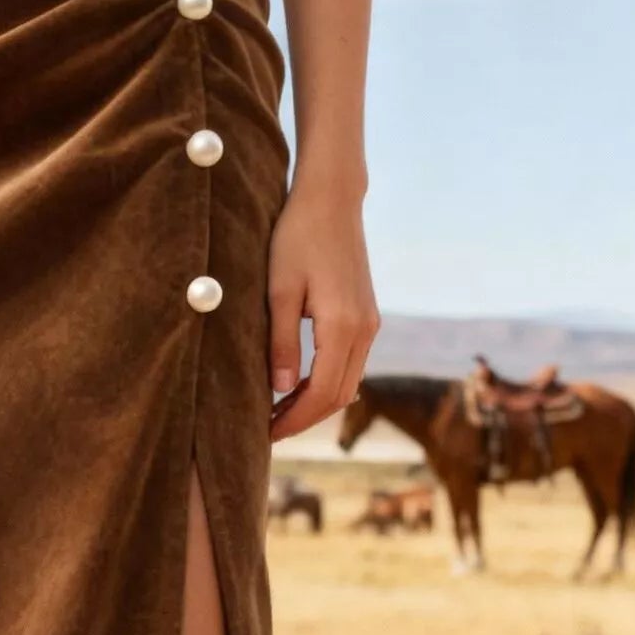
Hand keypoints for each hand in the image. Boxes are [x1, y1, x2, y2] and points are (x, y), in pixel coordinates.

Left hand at [267, 181, 379, 443]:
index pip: (321, 393)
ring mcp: (370, 324)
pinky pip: (350, 365)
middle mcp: (364, 330)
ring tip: (277, 414)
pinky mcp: (366, 317)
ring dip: (314, 404)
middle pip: (339, 396)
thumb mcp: (279, 290)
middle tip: (266, 431)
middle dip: (303, 419)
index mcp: (343, 326)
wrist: (331, 200)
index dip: (293, 420)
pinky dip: (325, 383)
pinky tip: (297, 386)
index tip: (264, 434)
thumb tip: (281, 390)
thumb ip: (281, 342)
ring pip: (347, 384)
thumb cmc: (297, 238)